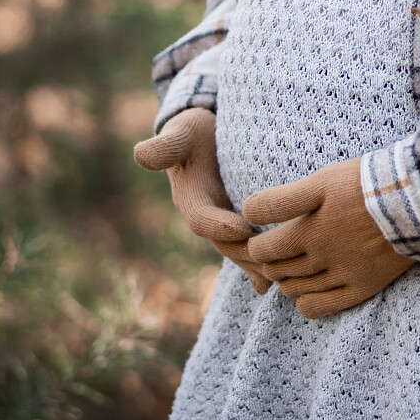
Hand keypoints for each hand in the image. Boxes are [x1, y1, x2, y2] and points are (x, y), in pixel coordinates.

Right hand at [134, 110, 267, 294]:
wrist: (204, 139)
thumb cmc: (192, 133)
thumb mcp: (180, 134)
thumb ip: (165, 145)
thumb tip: (140, 154)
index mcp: (191, 200)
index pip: (203, 220)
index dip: (220, 226)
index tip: (243, 230)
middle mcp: (207, 219)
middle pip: (225, 244)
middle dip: (246, 254)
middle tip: (272, 258)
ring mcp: (223, 226)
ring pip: (238, 252)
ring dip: (256, 265)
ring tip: (280, 275)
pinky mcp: (240, 227)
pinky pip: (247, 252)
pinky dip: (257, 269)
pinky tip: (271, 286)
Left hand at [243, 158, 412, 318]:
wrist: (417, 201)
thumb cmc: (368, 182)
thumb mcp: (323, 179)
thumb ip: (283, 199)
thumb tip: (249, 210)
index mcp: (307, 229)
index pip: (262, 246)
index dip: (255, 241)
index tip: (259, 234)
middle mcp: (320, 256)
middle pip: (275, 268)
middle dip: (267, 260)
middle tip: (273, 251)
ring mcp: (340, 274)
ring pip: (292, 288)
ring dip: (285, 279)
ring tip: (290, 267)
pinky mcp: (361, 287)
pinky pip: (318, 306)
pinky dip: (305, 302)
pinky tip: (307, 291)